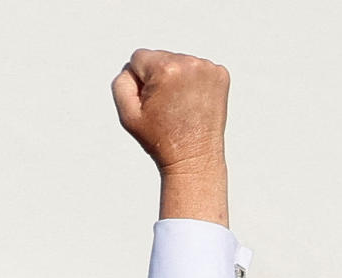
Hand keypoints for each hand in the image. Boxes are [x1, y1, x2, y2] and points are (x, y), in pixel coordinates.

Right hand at [112, 49, 229, 224]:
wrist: (193, 157)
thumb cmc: (159, 138)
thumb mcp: (127, 114)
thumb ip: (121, 82)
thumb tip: (133, 66)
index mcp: (165, 70)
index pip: (138, 57)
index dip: (139, 82)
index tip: (150, 102)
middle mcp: (189, 63)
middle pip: (160, 57)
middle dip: (158, 78)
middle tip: (165, 107)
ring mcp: (208, 68)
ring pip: (178, 62)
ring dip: (175, 79)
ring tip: (179, 106)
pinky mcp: (220, 74)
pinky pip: (196, 68)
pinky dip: (192, 82)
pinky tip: (192, 102)